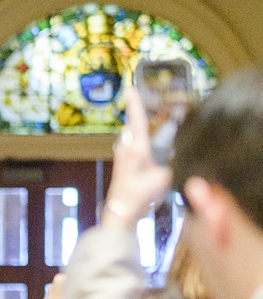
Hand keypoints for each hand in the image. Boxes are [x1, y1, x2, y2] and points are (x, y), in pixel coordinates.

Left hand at [105, 91, 172, 228]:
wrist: (121, 211)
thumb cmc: (141, 194)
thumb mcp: (164, 177)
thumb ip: (171, 161)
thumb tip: (176, 153)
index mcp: (136, 148)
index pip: (137, 120)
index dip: (135, 103)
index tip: (130, 88)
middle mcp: (127, 148)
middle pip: (135, 125)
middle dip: (141, 113)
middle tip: (150, 101)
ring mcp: (123, 156)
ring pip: (134, 136)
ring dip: (143, 129)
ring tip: (156, 124)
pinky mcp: (124, 164)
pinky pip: (134, 146)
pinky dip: (143, 141)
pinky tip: (154, 147)